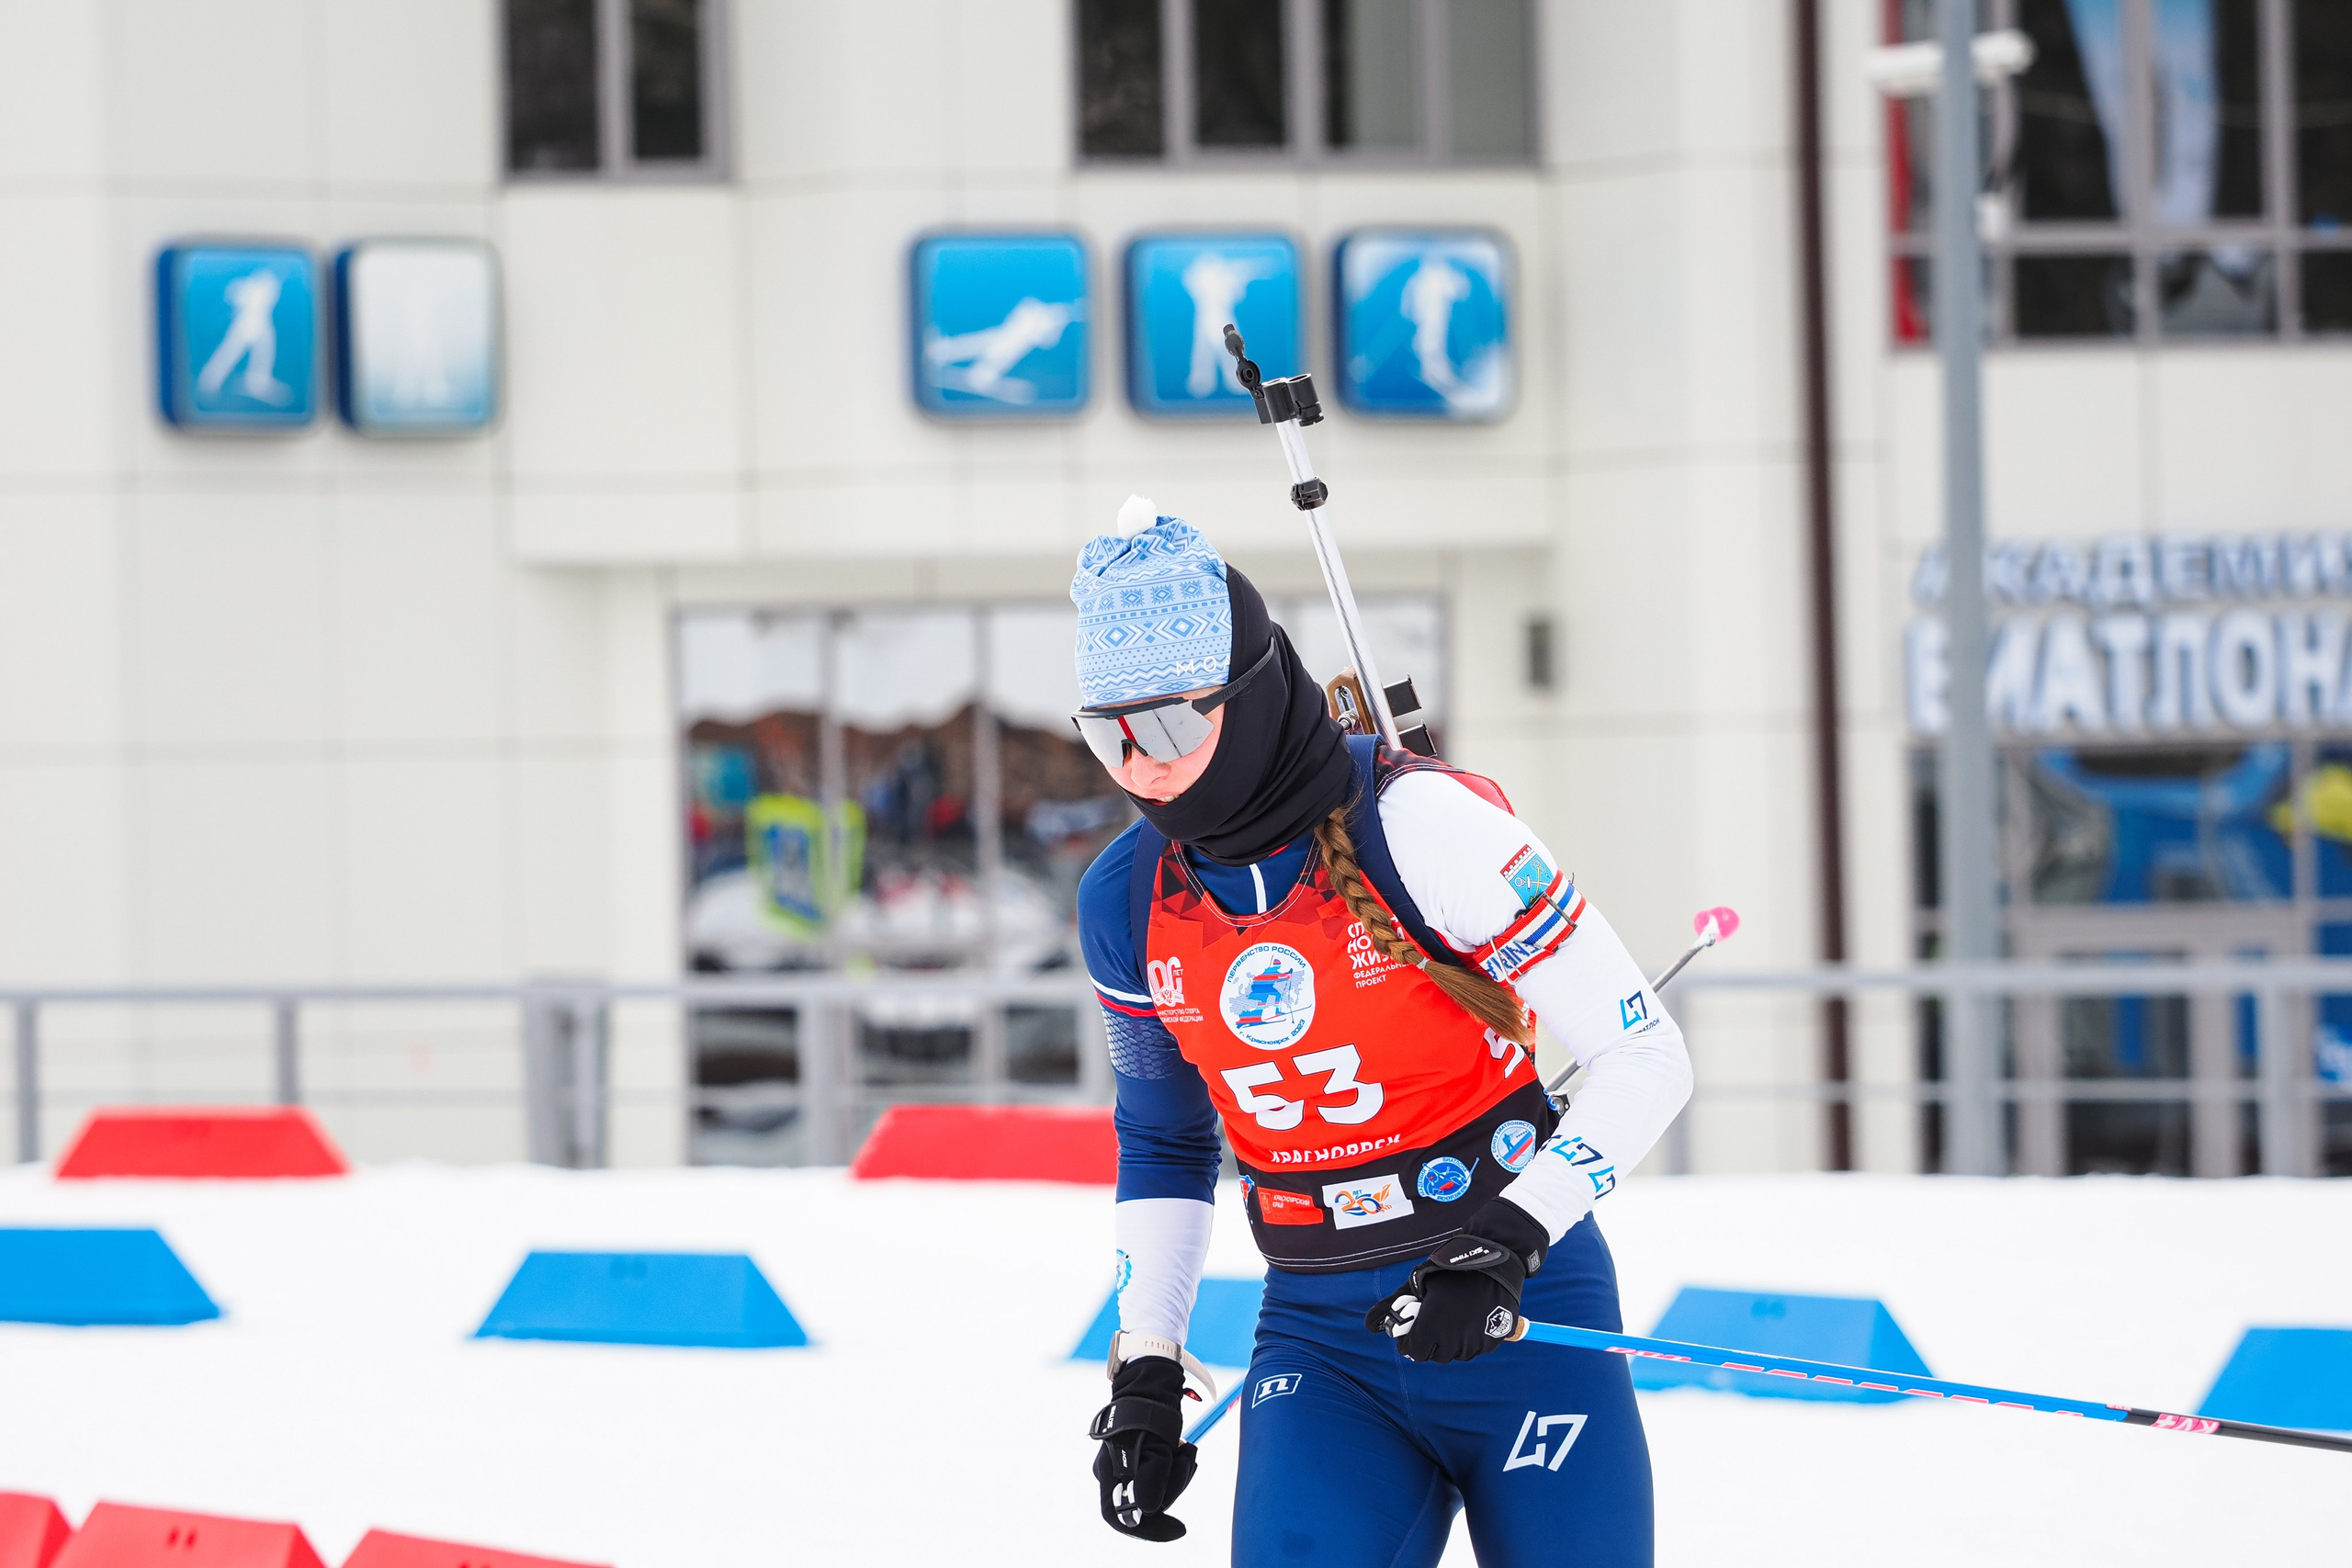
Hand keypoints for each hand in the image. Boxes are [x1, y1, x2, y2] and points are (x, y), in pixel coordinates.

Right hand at [1089, 1356, 1199, 1541]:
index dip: (1149, 1530)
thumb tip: (1147, 1512)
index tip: (1179, 1529)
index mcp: (1109, 1474)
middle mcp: (1112, 1473)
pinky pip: (1158, 1473)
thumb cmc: (1151, 1415)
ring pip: (1155, 1487)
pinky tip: (1184, 1449)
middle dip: (1172, 1489)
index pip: (1121, 1517)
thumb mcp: (1156, 1450)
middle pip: (1144, 1502)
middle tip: (1188, 1463)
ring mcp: (1125, 1464)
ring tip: (1187, 1450)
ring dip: (1177, 1474)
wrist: (1151, 1382)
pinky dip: (1175, 1466)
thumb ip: (1151, 1482)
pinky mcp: (1139, 1455)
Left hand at [1364, 1199, 1549, 1363]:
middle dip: (1431, 1342)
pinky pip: (1474, 1350)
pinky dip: (1470, 1340)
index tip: (1415, 1330)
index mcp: (1431, 1327)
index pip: (1414, 1352)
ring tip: (1453, 1319)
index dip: (1411, 1342)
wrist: (1494, 1263)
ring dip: (1450, 1343)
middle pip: (1435, 1356)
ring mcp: (1474, 1343)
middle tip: (1434, 1322)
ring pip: (1455, 1354)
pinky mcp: (1491, 1343)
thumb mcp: (1417, 1283)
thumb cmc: (1450, 1271)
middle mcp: (1452, 1341)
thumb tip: (1369, 1326)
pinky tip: (1469, 1320)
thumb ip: (1391, 1306)